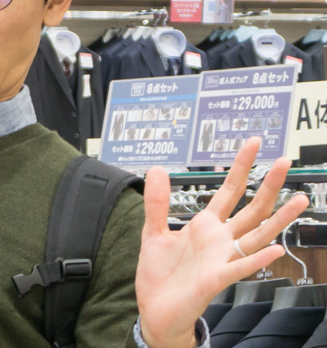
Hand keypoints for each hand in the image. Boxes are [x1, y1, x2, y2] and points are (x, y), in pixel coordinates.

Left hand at [136, 137, 308, 347]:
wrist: (155, 310)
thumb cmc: (161, 275)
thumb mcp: (154, 232)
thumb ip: (157, 202)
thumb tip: (157, 169)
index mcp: (206, 226)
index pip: (229, 191)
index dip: (241, 167)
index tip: (253, 143)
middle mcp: (220, 240)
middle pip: (251, 209)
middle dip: (268, 186)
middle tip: (285, 161)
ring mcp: (222, 259)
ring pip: (256, 236)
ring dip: (278, 219)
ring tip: (300, 199)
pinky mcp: (215, 280)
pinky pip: (240, 268)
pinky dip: (257, 259)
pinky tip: (276, 250)